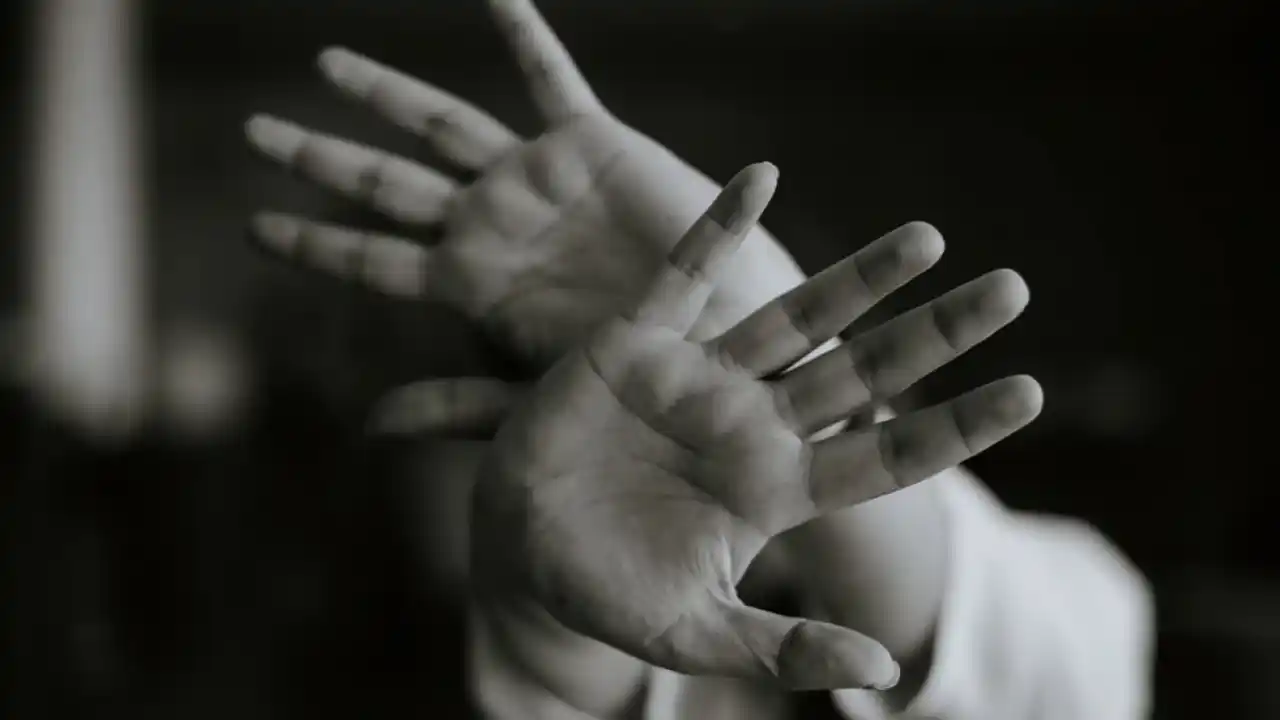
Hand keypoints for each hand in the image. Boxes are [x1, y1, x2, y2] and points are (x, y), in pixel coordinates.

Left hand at [245, 0, 806, 370]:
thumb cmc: (636, 373)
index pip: (372, 258)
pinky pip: (549, 78)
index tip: (255, 228)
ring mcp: (534, 180)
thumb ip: (456, 403)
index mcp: (471, 285)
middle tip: (257, 134)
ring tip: (327, 65)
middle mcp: (491, 223)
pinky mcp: (589, 145)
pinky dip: (524, 36)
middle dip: (321, 158)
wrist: (722, 336)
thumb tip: (368, 424)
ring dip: (386, 93)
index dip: (314, 241)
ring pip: (441, 125)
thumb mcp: (536, 393)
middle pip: (386, 184)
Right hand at [462, 165, 1040, 689]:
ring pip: (795, 316)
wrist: (520, 544)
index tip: (1030, 392)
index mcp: (777, 488)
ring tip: (929, 238)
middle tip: (1015, 290)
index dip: (956, 426)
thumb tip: (884, 673)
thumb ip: (783, 647)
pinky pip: (684, 274)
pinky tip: (764, 178)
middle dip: (936, 333)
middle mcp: (753, 423)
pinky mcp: (637, 344)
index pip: (886, 452)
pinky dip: (719, 228)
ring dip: (859, 278)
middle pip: (864, 370)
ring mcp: (700, 378)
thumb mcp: (695, 633)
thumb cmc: (607, 590)